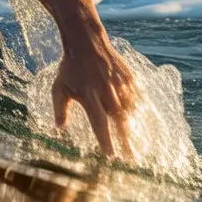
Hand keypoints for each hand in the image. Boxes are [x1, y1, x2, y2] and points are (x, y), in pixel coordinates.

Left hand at [52, 39, 139, 159]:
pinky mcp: (127, 77)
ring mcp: (119, 85)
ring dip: (135, 128)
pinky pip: (136, 96)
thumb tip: (59, 128)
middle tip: (132, 159)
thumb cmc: (69, 67)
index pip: (100, 124)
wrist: (86, 42)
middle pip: (119, 122)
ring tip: (140, 144)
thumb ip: (60, 109)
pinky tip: (143, 119)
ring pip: (130, 110)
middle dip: (126, 142)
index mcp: (89, 97)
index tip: (111, 156)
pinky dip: (139, 108)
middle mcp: (106, 93)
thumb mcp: (59, 87)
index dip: (106, 141)